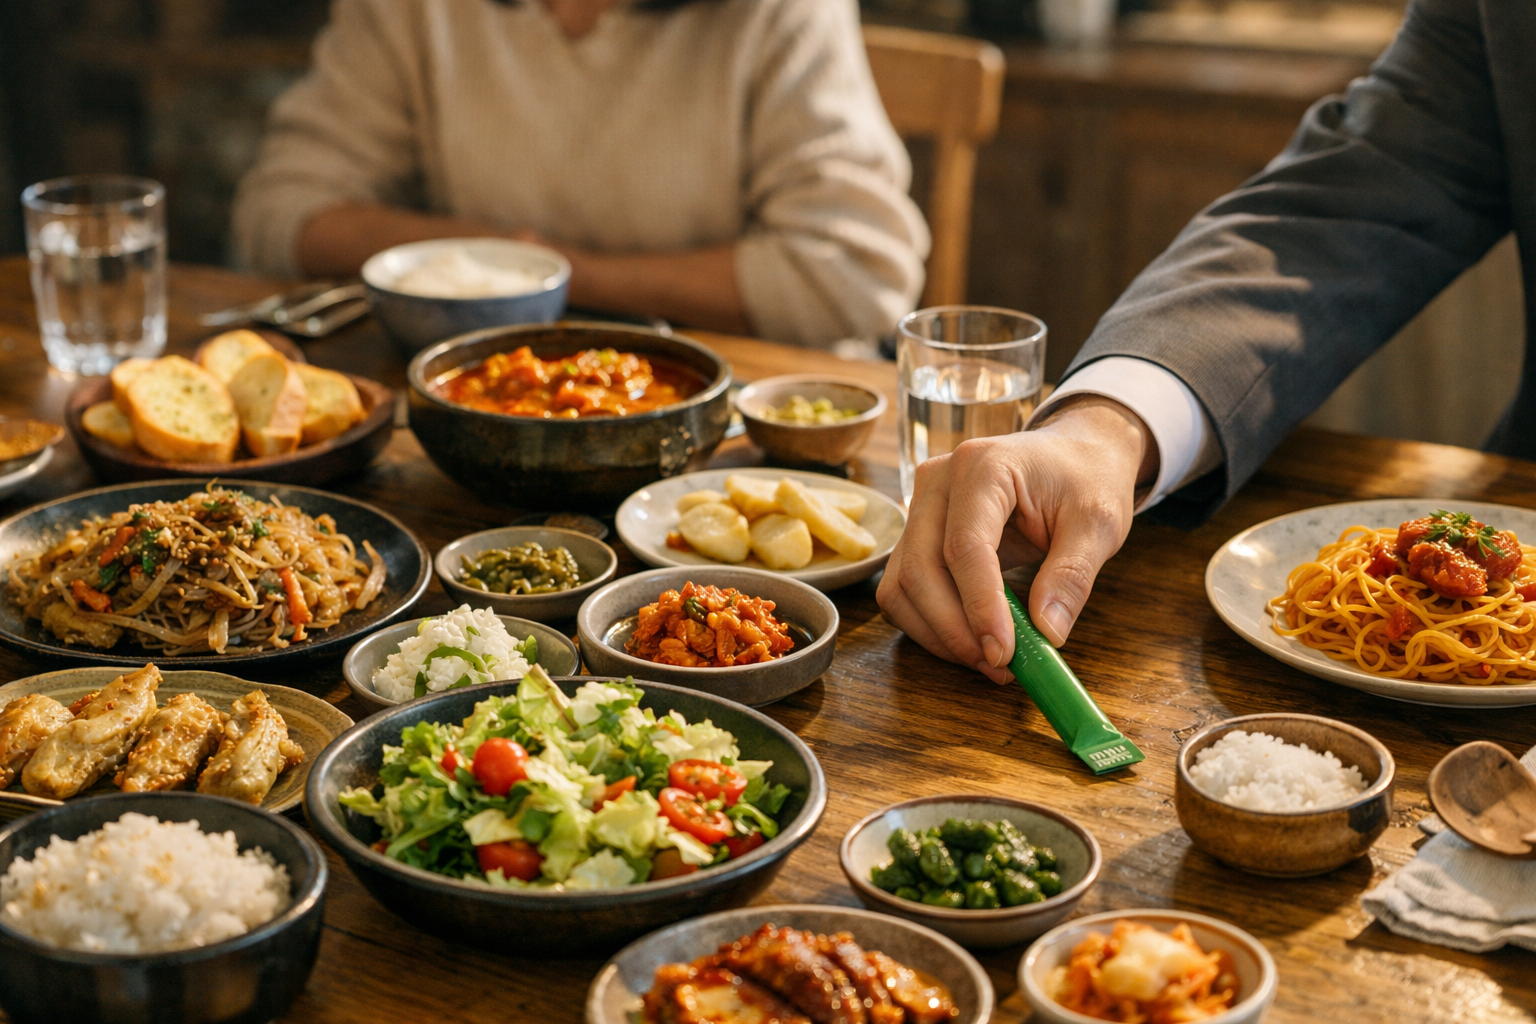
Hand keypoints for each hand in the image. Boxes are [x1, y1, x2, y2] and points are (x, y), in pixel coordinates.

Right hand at [876, 397, 1155, 682]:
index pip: (965, 546)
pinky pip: (905, 589)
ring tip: (989, 659)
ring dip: (938, 633)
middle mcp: (937, 481)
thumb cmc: (1085, 479)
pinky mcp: (917, 533)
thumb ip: (1073, 575)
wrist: (1072, 455)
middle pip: (920, 569)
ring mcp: (919, 506)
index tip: (1004, 652)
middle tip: (1000, 665)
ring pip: (902, 585)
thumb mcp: (1098, 522)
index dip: (979, 606)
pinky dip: (930, 624)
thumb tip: (1048, 633)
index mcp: (984, 466)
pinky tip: (971, 639)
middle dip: (955, 629)